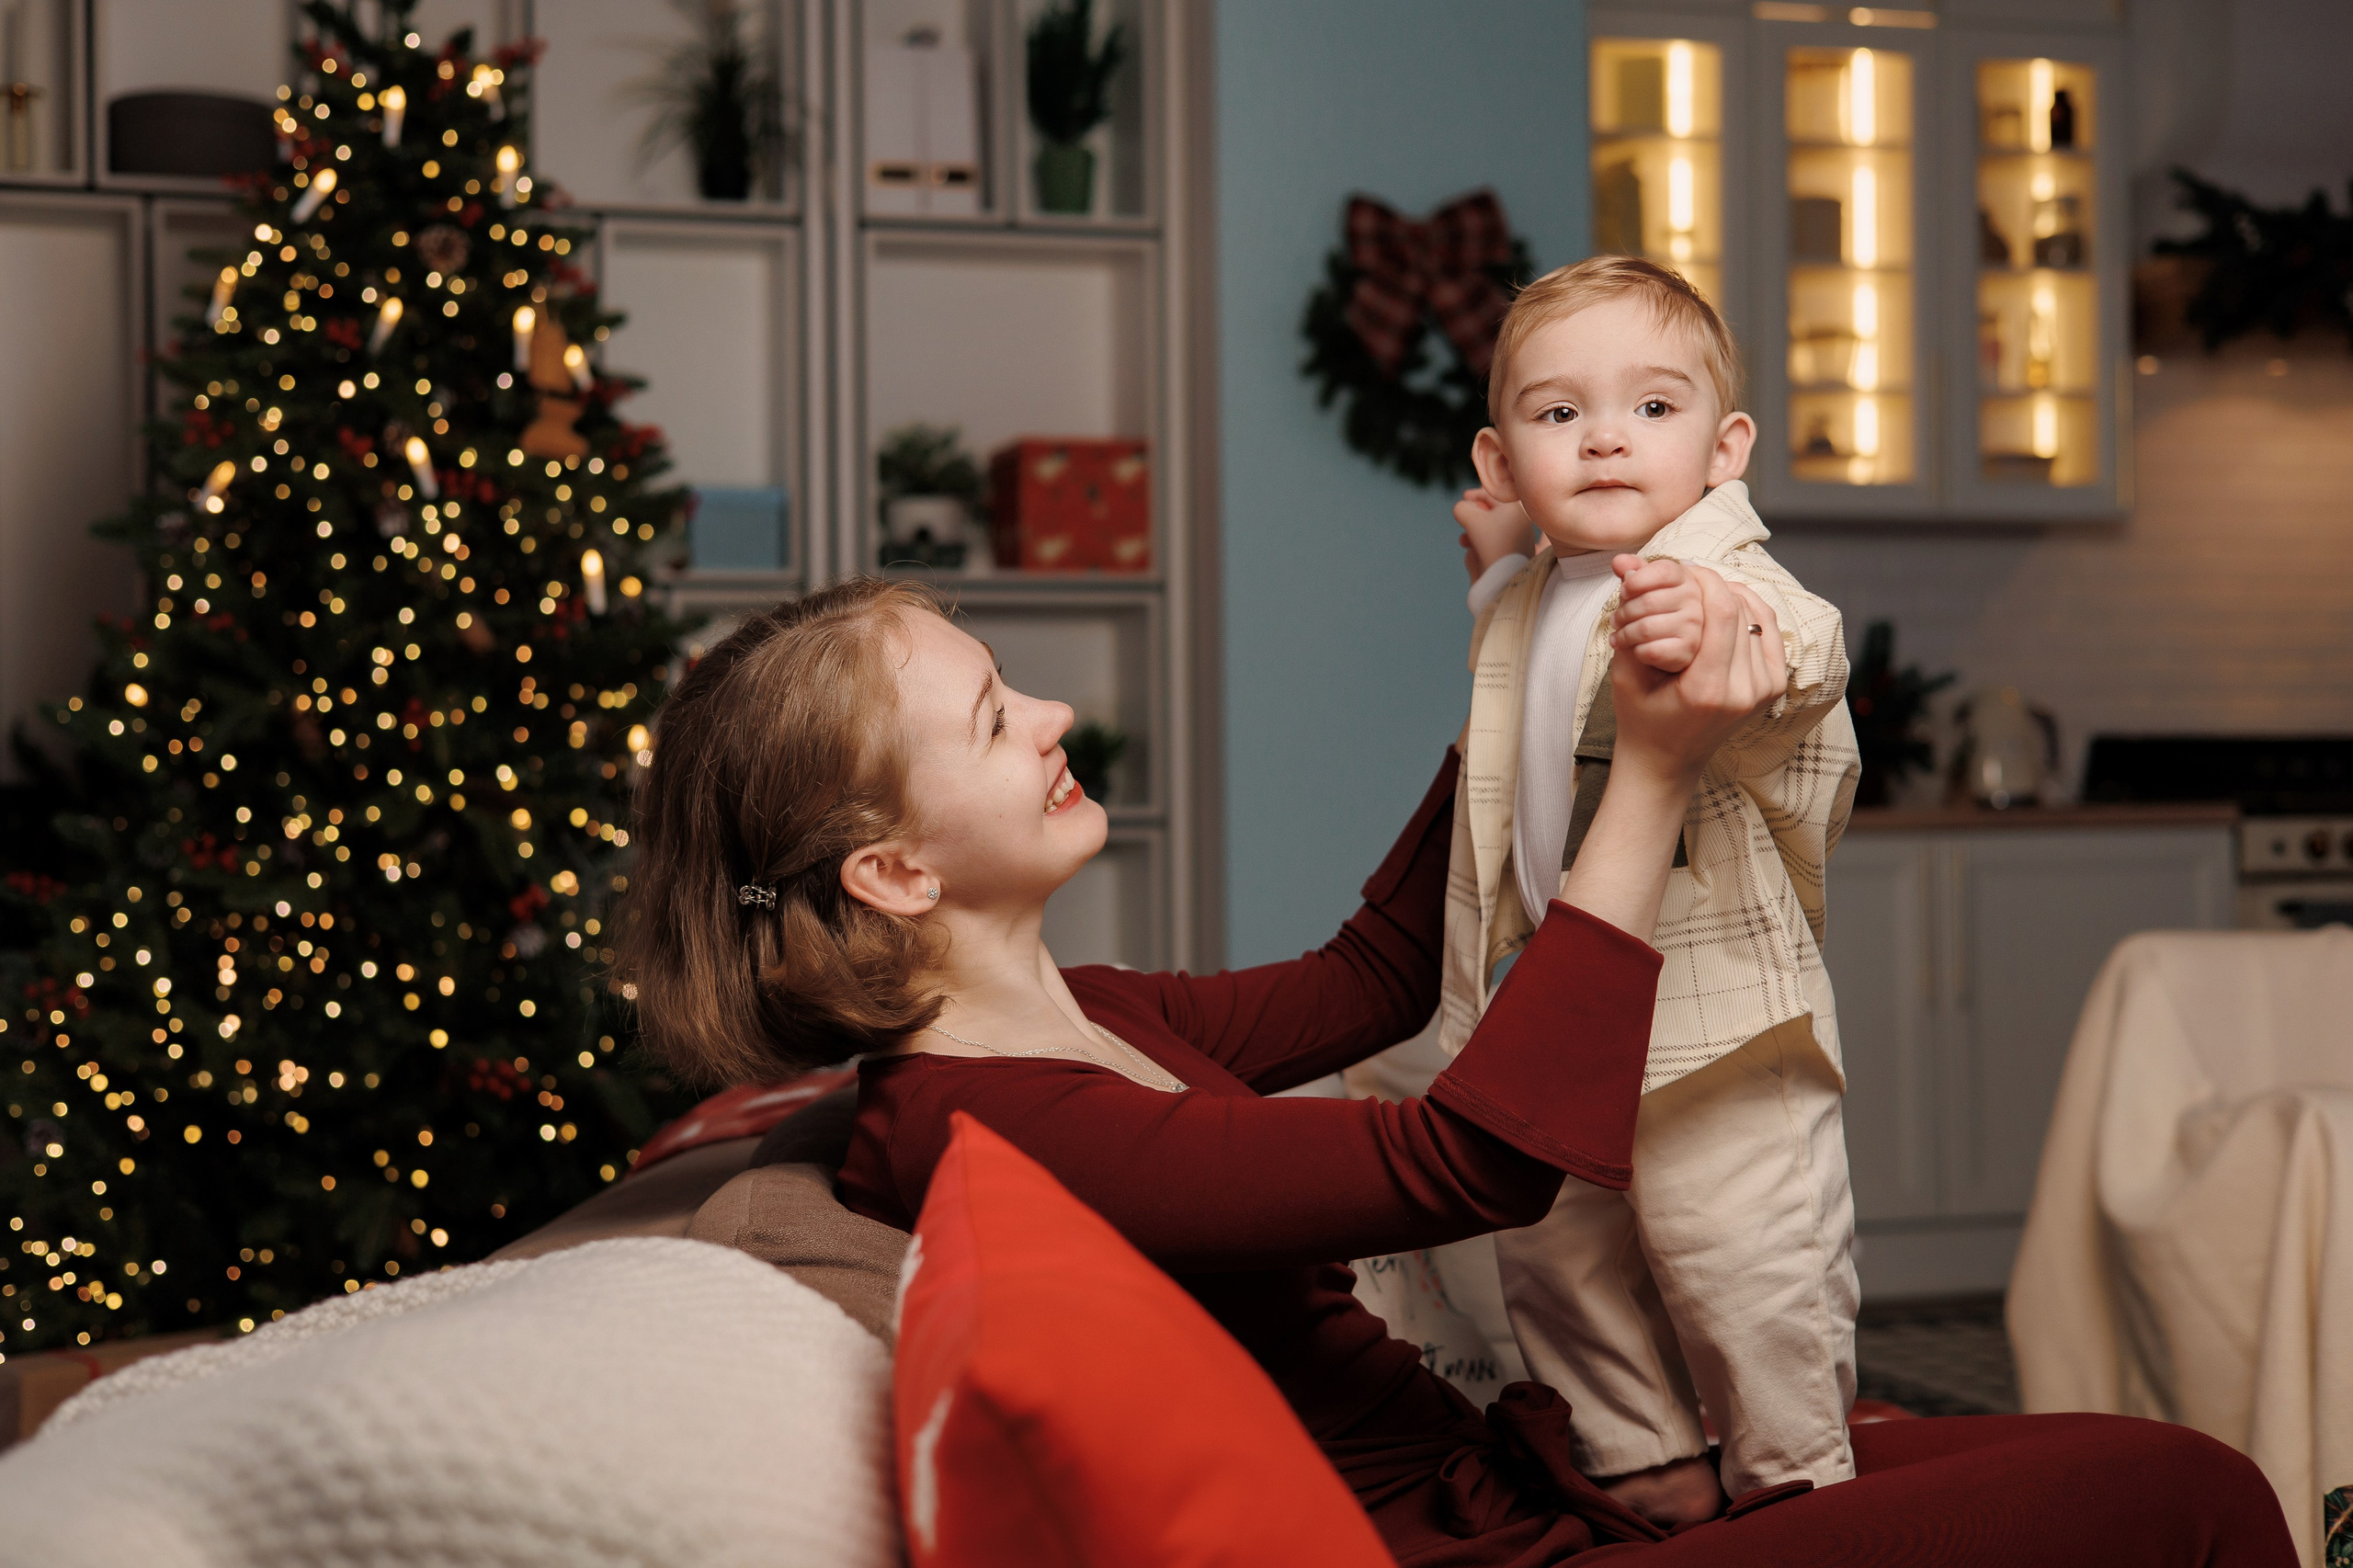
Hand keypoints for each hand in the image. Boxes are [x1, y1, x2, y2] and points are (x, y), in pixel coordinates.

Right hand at [1453, 487, 1534, 582]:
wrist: (1508, 578)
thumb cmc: (1491, 543)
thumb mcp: (1470, 518)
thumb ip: (1462, 508)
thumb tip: (1464, 509)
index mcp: (1515, 507)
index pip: (1492, 493)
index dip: (1475, 494)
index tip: (1464, 498)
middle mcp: (1522, 519)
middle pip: (1493, 511)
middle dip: (1473, 517)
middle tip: (1464, 523)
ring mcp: (1523, 537)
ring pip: (1494, 528)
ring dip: (1476, 531)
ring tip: (1465, 542)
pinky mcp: (1519, 552)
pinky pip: (1499, 541)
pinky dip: (1485, 543)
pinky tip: (1475, 552)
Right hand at [1606, 558, 1784, 782]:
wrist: (1668, 760)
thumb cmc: (1640, 717)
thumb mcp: (1626, 670)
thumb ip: (1629, 615)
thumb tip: (1626, 564)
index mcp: (1708, 689)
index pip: (1722, 612)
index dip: (1704, 580)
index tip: (1683, 568)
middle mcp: (1745, 690)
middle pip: (1740, 610)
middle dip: (1713, 584)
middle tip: (1688, 575)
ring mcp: (1764, 689)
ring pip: (1755, 616)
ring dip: (1729, 595)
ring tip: (1702, 588)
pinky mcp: (1774, 685)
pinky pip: (1767, 629)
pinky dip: (1749, 609)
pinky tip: (1726, 602)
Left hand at [1609, 556, 1704, 673]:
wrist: (1659, 657)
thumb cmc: (1650, 617)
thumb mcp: (1640, 591)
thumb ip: (1632, 573)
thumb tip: (1618, 561)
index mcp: (1686, 580)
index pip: (1665, 570)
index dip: (1638, 580)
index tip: (1625, 590)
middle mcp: (1696, 601)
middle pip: (1649, 601)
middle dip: (1624, 612)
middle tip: (1615, 620)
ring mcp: (1695, 626)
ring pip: (1646, 627)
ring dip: (1624, 634)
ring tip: (1618, 637)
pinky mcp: (1688, 651)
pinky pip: (1651, 649)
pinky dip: (1634, 651)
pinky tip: (1632, 649)